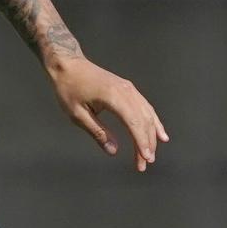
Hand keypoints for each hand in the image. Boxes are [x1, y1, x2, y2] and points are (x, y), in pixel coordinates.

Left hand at [49, 57, 168, 171]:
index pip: (134, 123)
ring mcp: (128, 88)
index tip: (145, 158)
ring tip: (151, 153)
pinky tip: (159, 133)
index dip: (141, 142)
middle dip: (146, 143)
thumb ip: (97, 132)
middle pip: (143, 120)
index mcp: (113, 97)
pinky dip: (153, 121)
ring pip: (147, 114)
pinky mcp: (128, 88)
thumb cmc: (69, 87)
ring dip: (151, 135)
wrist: (68, 64)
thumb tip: (113, 150)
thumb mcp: (77, 114)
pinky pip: (145, 106)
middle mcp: (126, 91)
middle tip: (144, 163)